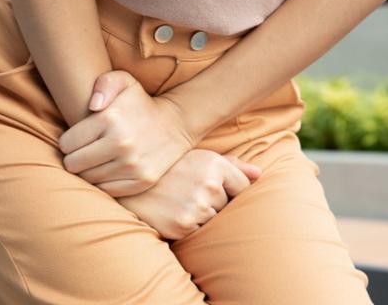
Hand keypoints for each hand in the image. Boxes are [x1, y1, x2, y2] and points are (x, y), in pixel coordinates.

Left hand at [58, 70, 195, 196]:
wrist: (176, 124)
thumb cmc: (140, 102)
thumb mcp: (123, 81)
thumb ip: (103, 84)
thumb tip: (93, 106)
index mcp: (110, 119)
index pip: (66, 144)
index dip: (68, 141)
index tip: (79, 138)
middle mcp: (121, 144)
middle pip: (73, 164)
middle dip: (75, 157)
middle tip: (86, 150)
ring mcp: (133, 165)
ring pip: (88, 179)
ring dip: (89, 170)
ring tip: (98, 159)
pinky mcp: (142, 181)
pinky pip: (106, 190)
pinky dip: (104, 182)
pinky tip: (110, 169)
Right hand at [118, 149, 262, 239]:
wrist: (127, 183)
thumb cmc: (167, 168)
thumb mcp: (197, 157)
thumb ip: (232, 165)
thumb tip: (260, 174)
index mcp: (213, 162)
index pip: (242, 185)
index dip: (227, 187)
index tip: (206, 183)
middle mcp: (208, 183)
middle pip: (229, 204)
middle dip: (213, 201)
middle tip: (186, 191)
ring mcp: (196, 206)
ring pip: (215, 218)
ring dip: (202, 214)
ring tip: (178, 200)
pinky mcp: (184, 226)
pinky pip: (201, 231)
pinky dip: (190, 225)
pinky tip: (173, 212)